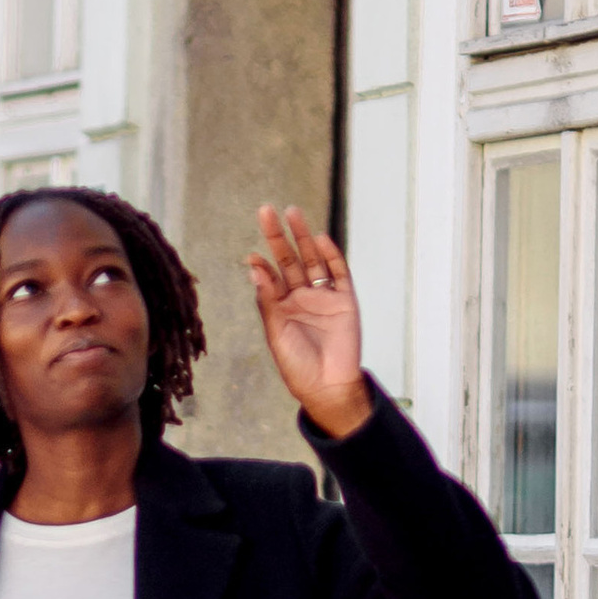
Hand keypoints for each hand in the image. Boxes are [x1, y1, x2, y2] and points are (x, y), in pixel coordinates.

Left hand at [248, 205, 373, 437]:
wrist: (328, 387)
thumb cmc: (297, 365)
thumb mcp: (276, 333)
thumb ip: (268, 300)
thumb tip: (254, 268)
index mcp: (281, 306)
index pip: (270, 276)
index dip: (262, 263)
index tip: (252, 254)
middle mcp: (301, 297)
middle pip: (290, 260)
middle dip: (278, 237)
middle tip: (265, 211)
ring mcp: (324, 297)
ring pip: (312, 260)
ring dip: (303, 238)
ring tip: (292, 213)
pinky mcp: (345, 301)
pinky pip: (338, 274)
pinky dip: (331, 257)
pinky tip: (320, 240)